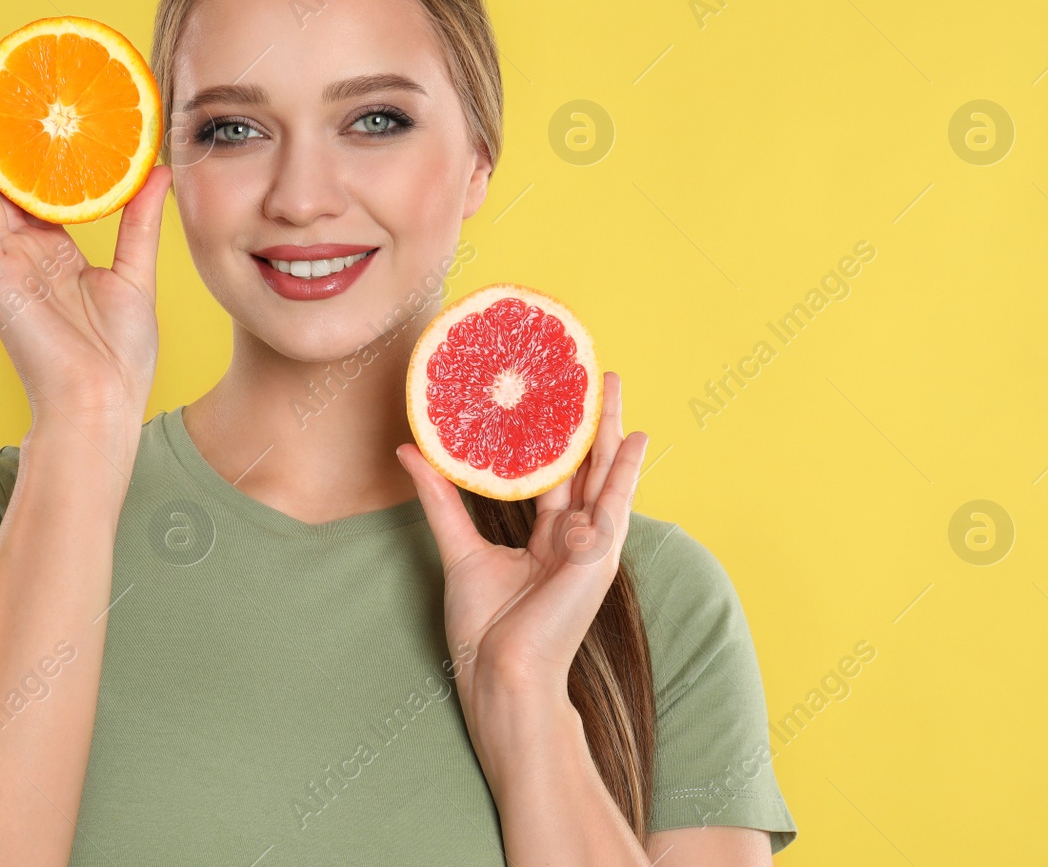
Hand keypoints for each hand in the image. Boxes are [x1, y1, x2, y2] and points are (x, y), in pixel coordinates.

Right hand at [0, 76, 171, 431]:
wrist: (101, 406)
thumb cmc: (118, 358)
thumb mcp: (136, 275)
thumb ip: (139, 223)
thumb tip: (157, 171)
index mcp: (54, 257)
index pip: (37, 192)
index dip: (31, 151)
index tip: (31, 109)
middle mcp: (23, 258)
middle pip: (1, 184)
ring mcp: (5, 268)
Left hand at [396, 372, 648, 720]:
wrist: (502, 674)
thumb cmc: (484, 629)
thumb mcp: (458, 548)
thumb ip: (440, 498)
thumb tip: (409, 452)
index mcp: (549, 540)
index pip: (555, 476)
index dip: (554, 437)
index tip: (552, 397)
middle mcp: (574, 538)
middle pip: (584, 466)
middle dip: (589, 421)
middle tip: (593, 374)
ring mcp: (591, 546)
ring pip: (602, 473)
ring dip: (610, 428)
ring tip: (614, 383)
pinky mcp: (600, 555)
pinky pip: (617, 503)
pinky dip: (628, 470)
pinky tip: (638, 436)